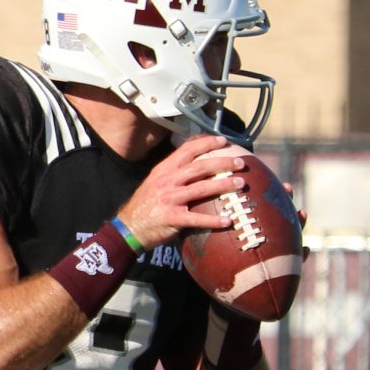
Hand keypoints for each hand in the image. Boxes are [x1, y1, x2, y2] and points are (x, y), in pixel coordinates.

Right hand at [117, 136, 247, 247]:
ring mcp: (170, 199)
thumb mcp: (155, 182)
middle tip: (241, 163)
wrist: (128, 228)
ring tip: (241, 184)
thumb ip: (173, 174)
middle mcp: (167, 181)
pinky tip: (229, 220)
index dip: (207, 143)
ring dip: (224, 185)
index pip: (187, 150)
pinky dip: (214, 220)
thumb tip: (197, 165)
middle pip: (199, 167)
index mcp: (164, 170)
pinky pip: (197, 219)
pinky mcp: (172, 218)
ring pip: (202, 188)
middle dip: (223, 162)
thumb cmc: (145, 205)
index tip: (224, 141)